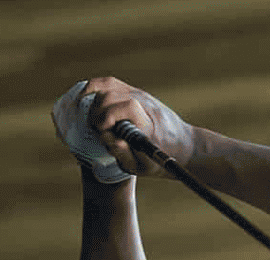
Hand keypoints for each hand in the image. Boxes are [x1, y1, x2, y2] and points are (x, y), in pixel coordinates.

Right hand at [80, 76, 194, 176]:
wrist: (183, 145)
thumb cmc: (161, 159)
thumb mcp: (143, 166)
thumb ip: (123, 153)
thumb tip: (106, 136)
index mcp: (148, 122)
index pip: (127, 106)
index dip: (108, 116)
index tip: (102, 132)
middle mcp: (143, 103)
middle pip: (110, 95)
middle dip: (96, 113)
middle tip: (95, 131)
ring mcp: (138, 94)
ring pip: (106, 85)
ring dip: (92, 102)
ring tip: (93, 121)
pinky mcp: (134, 91)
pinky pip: (109, 83)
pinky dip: (94, 89)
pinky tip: (86, 100)